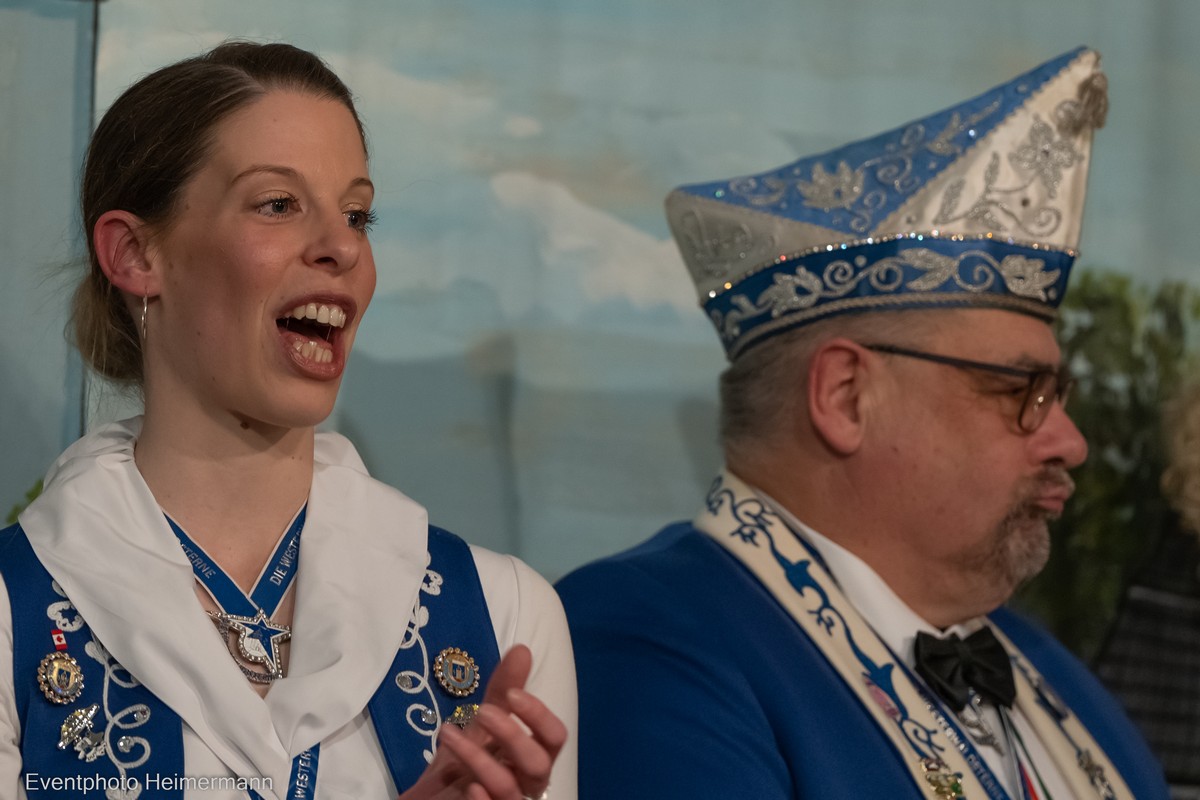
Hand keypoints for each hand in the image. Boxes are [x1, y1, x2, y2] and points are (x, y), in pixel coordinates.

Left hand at [398, 644, 566, 799]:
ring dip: (478, 759)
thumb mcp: (479, 723)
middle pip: (540, 763)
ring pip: (510, 788)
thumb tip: (522, 649)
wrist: (430, 798)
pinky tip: (468, 786)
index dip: (538, 715)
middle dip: (513, 735)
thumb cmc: (461, 761)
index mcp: (531, 755)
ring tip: (447, 735)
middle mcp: (525, 782)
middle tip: (483, 713)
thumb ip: (501, 691)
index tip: (512, 694)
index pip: (554, 736)